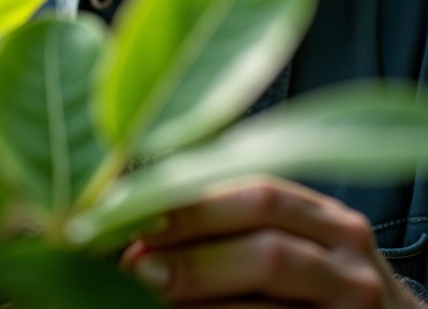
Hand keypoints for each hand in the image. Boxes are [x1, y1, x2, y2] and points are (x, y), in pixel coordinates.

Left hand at [121, 175, 425, 307]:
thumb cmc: (315, 282)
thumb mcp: (289, 239)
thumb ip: (228, 223)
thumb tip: (143, 226)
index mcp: (324, 215)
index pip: (257, 195)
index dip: (193, 207)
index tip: (136, 219)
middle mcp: (348, 254)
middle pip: (266, 247)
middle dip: (194, 257)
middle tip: (137, 269)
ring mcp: (355, 302)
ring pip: (270, 294)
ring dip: (202, 301)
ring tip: (150, 299)